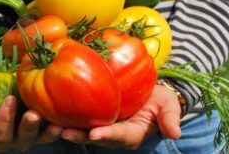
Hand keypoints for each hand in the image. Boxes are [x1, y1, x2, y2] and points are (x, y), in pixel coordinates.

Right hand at [0, 96, 62, 151]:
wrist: (13, 98)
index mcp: (0, 135)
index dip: (3, 121)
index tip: (9, 99)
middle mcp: (19, 140)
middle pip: (23, 140)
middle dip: (27, 128)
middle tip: (32, 114)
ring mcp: (37, 136)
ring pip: (43, 138)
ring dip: (48, 132)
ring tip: (55, 124)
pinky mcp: (51, 129)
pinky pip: (58, 131)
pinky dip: (64, 128)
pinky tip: (69, 120)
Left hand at [60, 85, 181, 149]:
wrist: (149, 92)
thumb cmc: (159, 99)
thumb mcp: (168, 106)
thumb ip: (170, 118)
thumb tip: (175, 133)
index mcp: (132, 133)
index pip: (119, 136)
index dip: (108, 135)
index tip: (95, 135)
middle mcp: (114, 133)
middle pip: (96, 137)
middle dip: (80, 136)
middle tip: (64, 133)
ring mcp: (103, 124)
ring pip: (84, 129)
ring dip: (69, 128)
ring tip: (53, 125)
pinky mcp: (95, 115)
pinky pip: (81, 116)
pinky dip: (68, 115)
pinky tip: (53, 109)